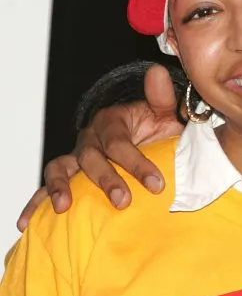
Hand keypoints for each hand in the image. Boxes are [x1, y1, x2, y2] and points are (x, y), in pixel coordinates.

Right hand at [17, 64, 182, 230]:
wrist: (141, 134)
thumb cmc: (153, 127)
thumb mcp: (163, 111)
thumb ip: (161, 96)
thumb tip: (158, 73)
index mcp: (111, 122)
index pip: (119, 143)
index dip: (137, 163)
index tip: (156, 184)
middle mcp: (89, 139)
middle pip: (91, 158)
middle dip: (106, 180)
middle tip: (123, 201)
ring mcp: (75, 157)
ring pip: (61, 169)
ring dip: (59, 187)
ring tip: (63, 207)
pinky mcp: (68, 174)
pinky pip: (47, 187)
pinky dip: (35, 204)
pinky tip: (25, 222)